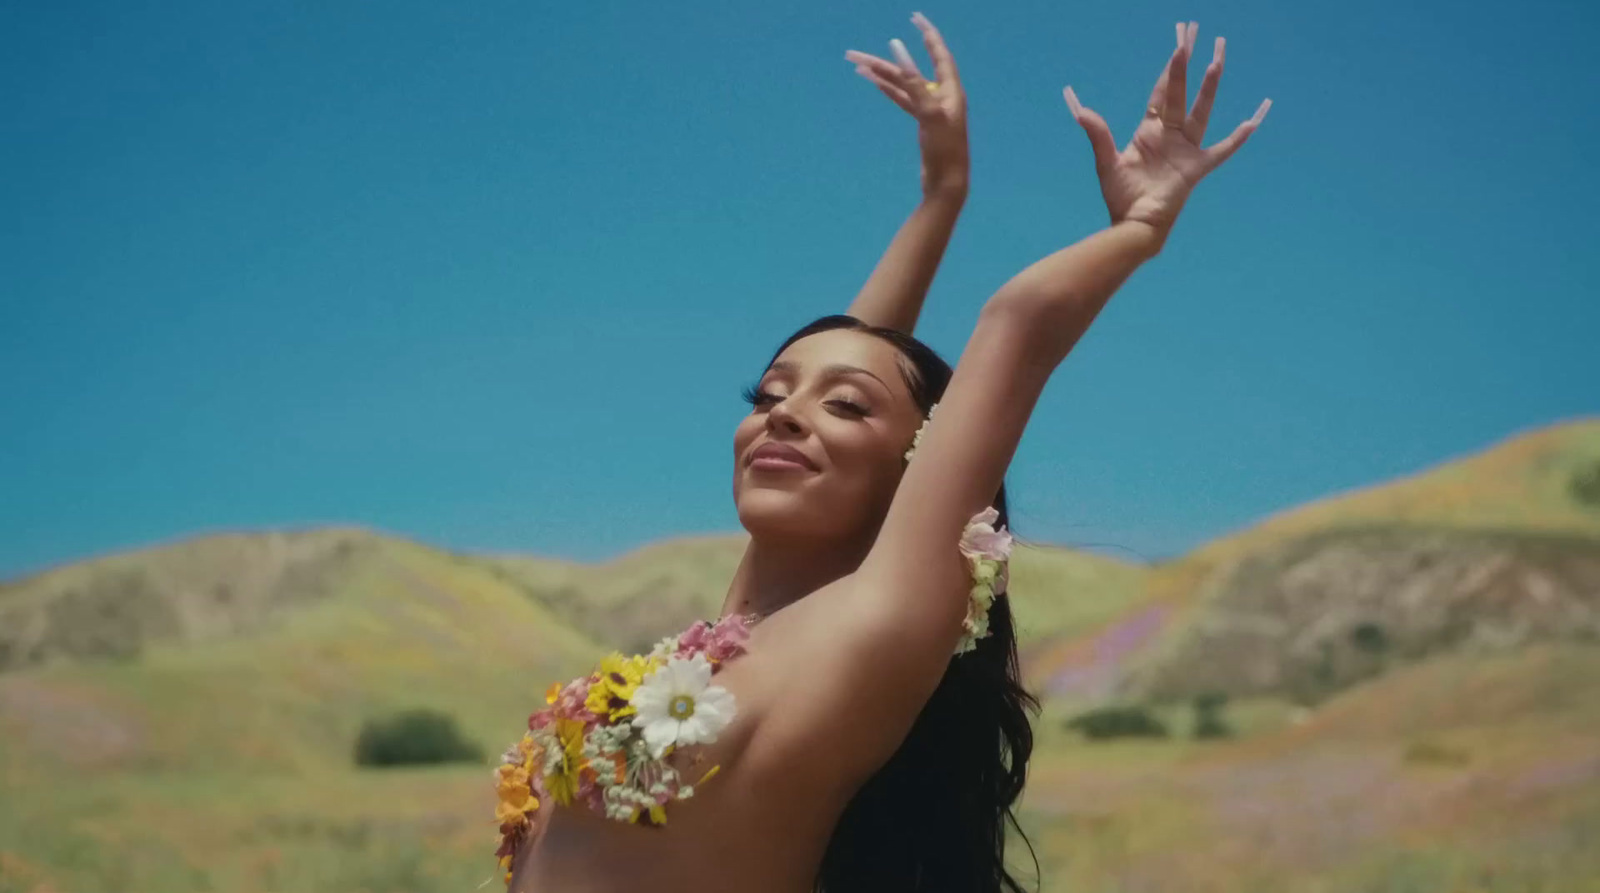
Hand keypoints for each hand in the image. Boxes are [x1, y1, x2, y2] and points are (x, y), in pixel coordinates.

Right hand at [845, 12, 968, 198]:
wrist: (947, 183)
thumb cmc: (944, 150)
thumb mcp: (929, 113)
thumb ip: (913, 82)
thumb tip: (898, 51)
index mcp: (949, 89)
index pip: (938, 53)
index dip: (928, 34)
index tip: (915, 18)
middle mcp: (940, 95)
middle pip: (909, 71)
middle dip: (882, 61)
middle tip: (853, 54)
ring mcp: (930, 109)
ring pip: (901, 86)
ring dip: (880, 76)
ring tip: (855, 65)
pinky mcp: (921, 122)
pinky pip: (902, 100)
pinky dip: (888, 91)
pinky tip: (873, 82)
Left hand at [1063, 22, 1269, 242]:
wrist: (1134, 226)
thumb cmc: (1120, 197)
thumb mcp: (1107, 163)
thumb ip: (1099, 135)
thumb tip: (1080, 110)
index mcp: (1149, 130)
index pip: (1162, 92)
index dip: (1170, 68)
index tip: (1179, 44)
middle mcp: (1170, 135)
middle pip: (1181, 92)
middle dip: (1188, 63)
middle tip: (1195, 35)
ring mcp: (1186, 149)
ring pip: (1201, 110)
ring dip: (1209, 86)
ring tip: (1217, 60)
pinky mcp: (1197, 168)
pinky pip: (1223, 149)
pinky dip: (1239, 136)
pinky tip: (1255, 118)